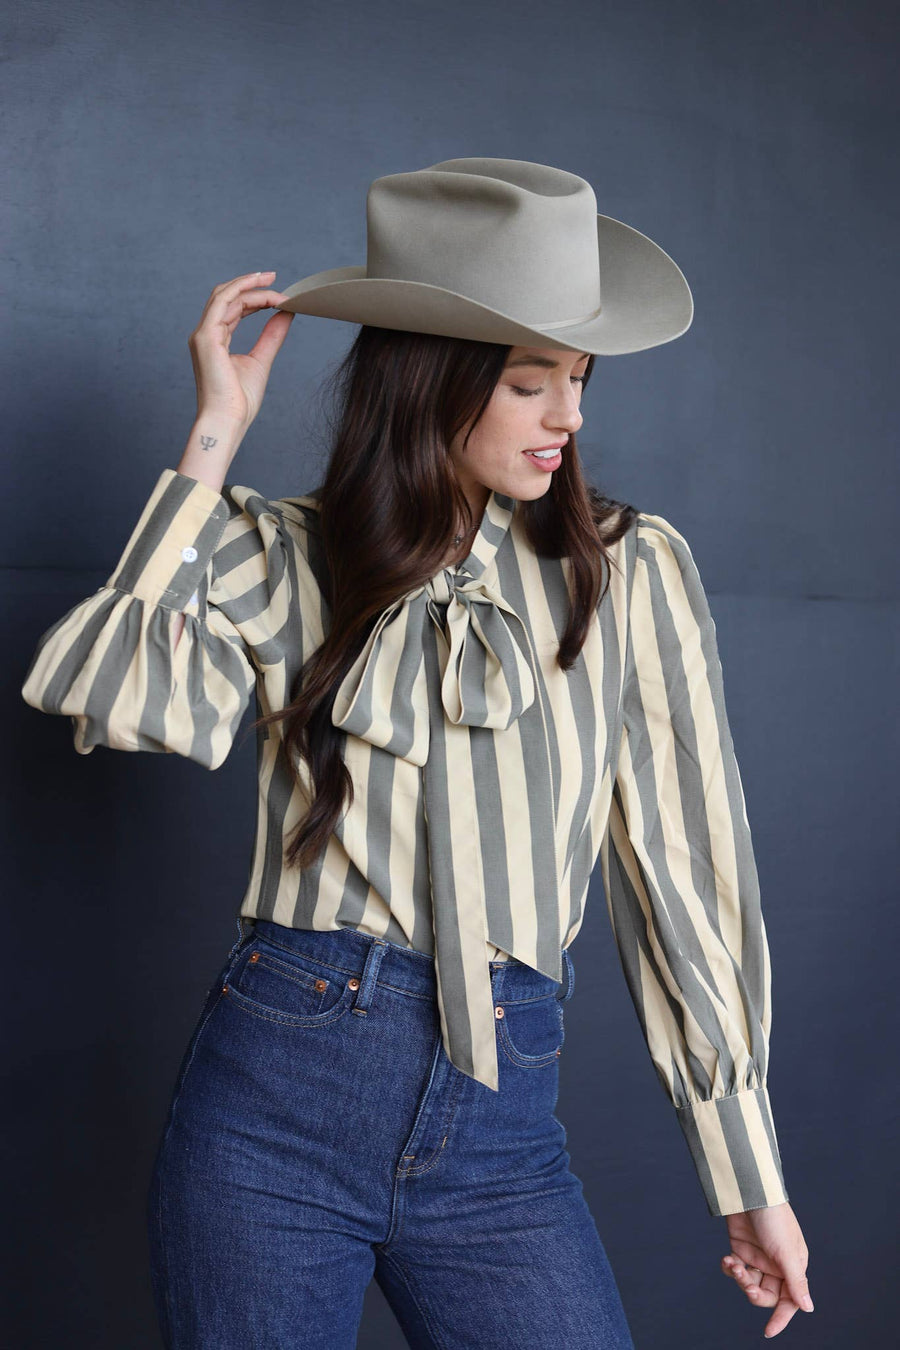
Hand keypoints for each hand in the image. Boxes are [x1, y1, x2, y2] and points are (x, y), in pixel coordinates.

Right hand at [188, 270, 293, 430]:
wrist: (227, 420)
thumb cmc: (240, 401)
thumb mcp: (261, 361)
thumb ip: (271, 336)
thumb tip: (285, 315)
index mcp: (215, 341)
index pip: (233, 309)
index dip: (255, 298)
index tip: (279, 296)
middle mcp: (205, 334)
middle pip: (227, 297)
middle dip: (250, 284)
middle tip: (274, 277)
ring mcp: (203, 334)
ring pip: (225, 295)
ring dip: (250, 286)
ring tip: (273, 281)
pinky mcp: (205, 336)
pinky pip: (224, 302)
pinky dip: (244, 292)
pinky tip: (264, 292)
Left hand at [720, 1201, 812, 1337]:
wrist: (750, 1192)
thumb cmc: (774, 1219)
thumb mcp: (786, 1253)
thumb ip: (796, 1282)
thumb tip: (808, 1308)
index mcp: (793, 1267)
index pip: (790, 1300)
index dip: (781, 1317)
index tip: (769, 1331)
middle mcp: (776, 1265)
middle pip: (766, 1294)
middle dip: (754, 1293)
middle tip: (745, 1282)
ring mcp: (758, 1257)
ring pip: (749, 1283)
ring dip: (740, 1279)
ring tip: (733, 1265)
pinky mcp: (741, 1248)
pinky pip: (734, 1269)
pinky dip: (729, 1269)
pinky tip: (726, 1260)